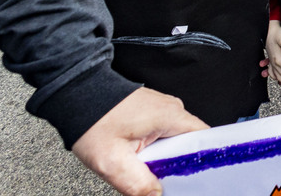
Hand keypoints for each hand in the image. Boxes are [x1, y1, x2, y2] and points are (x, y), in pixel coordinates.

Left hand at [71, 88, 206, 195]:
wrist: (76, 96)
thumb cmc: (93, 120)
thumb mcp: (112, 161)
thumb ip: (138, 184)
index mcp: (171, 116)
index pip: (203, 139)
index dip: (202, 161)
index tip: (193, 179)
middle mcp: (171, 109)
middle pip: (190, 144)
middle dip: (177, 165)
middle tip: (160, 178)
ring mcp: (162, 110)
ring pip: (175, 142)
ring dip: (164, 158)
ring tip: (146, 167)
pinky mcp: (152, 113)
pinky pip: (164, 135)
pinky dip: (156, 150)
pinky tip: (141, 158)